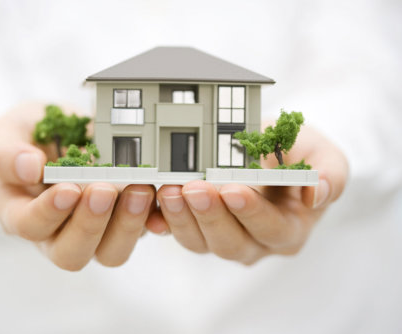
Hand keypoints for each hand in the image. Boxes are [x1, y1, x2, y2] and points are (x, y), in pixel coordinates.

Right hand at [0, 103, 154, 270]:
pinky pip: (141, 231)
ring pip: (110, 252)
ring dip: (126, 225)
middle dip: (90, 225)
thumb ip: (6, 151)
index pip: (30, 227)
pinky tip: (159, 195)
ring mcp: (95, 230)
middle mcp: (57, 232)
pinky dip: (152, 218)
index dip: (48, 213)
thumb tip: (29, 169)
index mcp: (22, 214)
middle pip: (71, 254)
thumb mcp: (7, 132)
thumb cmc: (30, 137)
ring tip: (138, 190)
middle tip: (104, 190)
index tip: (67, 189)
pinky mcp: (123, 220)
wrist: (63, 132)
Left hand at [148, 125, 347, 264]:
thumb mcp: (324, 156)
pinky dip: (163, 220)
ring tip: (169, 189)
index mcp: (288, 231)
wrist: (272, 153)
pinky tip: (152, 203)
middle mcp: (255, 243)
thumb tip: (317, 194)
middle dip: (210, 216)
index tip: (233, 189)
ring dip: (182, 217)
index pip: (270, 230)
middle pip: (230, 243)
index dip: (252, 213)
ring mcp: (224, 238)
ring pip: (199, 242)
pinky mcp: (198, 227)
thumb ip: (329, 175)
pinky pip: (178, 231)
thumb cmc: (300, 155)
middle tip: (193, 188)